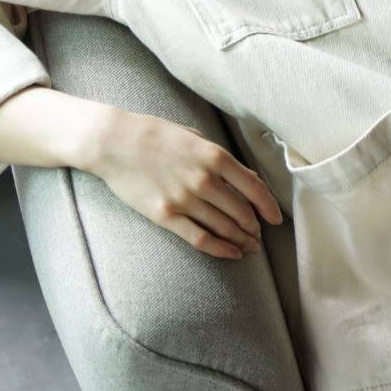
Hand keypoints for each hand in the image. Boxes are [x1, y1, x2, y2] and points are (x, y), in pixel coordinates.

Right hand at [94, 111, 283, 258]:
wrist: (115, 142)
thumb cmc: (156, 135)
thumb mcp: (195, 137)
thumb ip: (221, 159)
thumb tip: (248, 178)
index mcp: (214, 156)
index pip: (254, 187)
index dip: (269, 207)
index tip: (276, 219)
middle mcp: (203, 179)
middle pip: (241, 212)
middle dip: (255, 228)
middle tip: (260, 237)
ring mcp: (184, 199)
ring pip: (225, 227)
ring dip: (242, 240)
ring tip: (250, 247)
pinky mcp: (166, 215)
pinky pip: (200, 238)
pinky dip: (221, 249)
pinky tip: (232, 254)